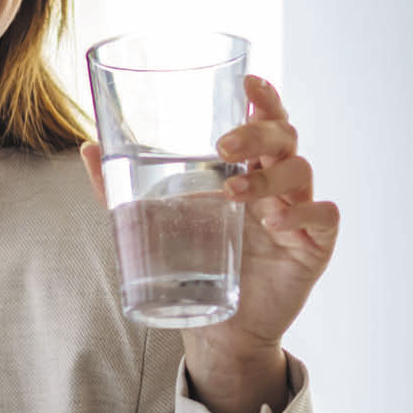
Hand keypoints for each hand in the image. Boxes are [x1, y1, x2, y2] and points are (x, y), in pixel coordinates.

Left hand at [81, 75, 338, 412]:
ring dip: (268, 178)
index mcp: (248, 169)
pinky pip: (325, 215)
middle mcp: (277, 184)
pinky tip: (277, 222)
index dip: (264, 98)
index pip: (265, 121)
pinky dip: (303, 212)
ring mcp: (298, 212)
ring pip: (301, 171)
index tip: (249, 82)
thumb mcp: (156, 223)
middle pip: (285, 137)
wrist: (220, 330)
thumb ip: (122, 189)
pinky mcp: (314, 245)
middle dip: (259, 132)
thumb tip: (87, 147)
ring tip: (234, 194)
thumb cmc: (196, 266)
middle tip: (224, 146)